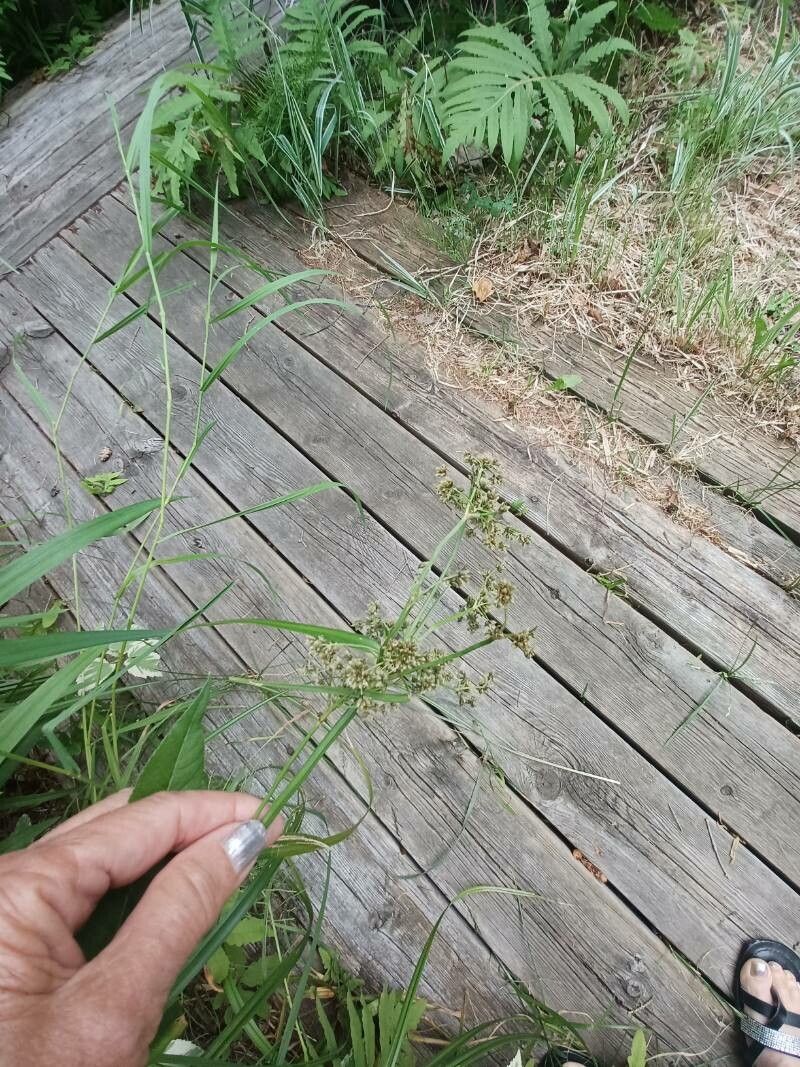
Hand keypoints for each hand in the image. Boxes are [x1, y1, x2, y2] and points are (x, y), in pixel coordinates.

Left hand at [0, 790, 281, 1066]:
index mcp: (17, 887)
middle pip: (118, 826)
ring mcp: (5, 910)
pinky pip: (81, 895)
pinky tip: (174, 898)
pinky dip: (135, 892)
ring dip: (166, 857)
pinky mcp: (10, 940)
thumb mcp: (116, 1009)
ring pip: (101, 857)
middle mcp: (5, 882)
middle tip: (256, 839)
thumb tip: (239, 841)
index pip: (139, 820)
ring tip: (226, 863)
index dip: (212, 812)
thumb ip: (180, 912)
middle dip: (190, 827)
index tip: (274, 816)